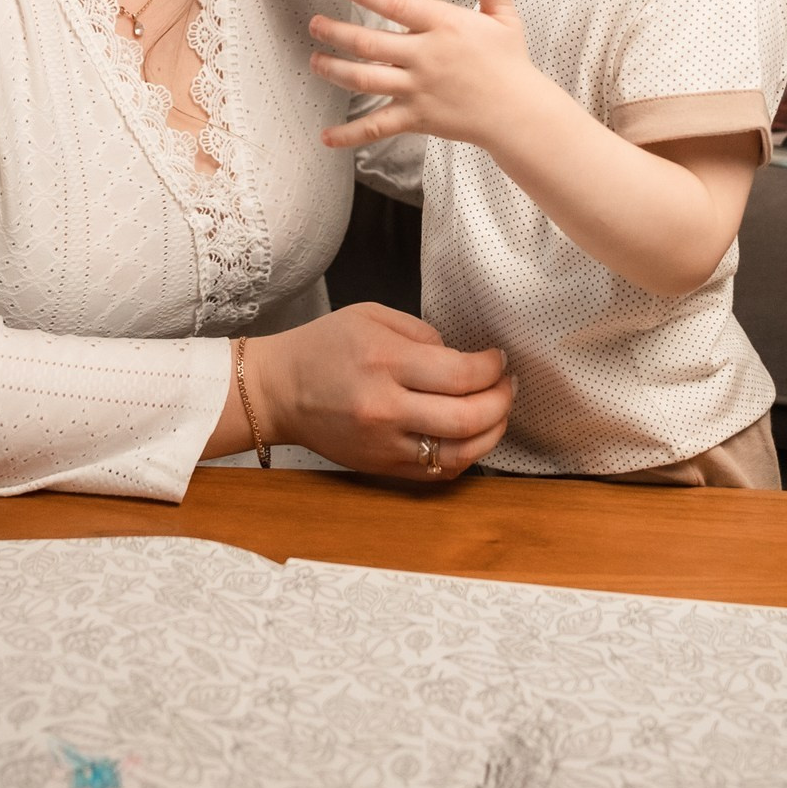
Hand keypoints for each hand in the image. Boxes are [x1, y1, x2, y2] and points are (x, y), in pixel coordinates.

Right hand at [252, 302, 511, 477]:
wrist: (278, 391)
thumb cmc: (323, 347)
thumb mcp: (371, 315)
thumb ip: (422, 332)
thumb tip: (461, 358)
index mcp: (385, 361)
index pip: (461, 373)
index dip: (493, 367)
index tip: (499, 358)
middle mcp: (387, 407)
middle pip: (468, 417)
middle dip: (502, 400)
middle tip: (508, 385)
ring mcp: (384, 444)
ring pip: (460, 453)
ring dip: (492, 433)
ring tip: (498, 412)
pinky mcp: (381, 467)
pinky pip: (438, 472)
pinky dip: (465, 457)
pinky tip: (472, 437)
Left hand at [309, 0, 547, 150]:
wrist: (518, 114)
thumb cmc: (510, 64)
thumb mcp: (504, 19)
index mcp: (444, 26)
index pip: (397, 4)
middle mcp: (425, 56)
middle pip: (369, 43)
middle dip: (336, 33)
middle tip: (314, 25)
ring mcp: (417, 89)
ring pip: (365, 79)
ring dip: (334, 70)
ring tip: (315, 61)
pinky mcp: (416, 118)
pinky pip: (377, 126)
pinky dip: (350, 133)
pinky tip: (326, 136)